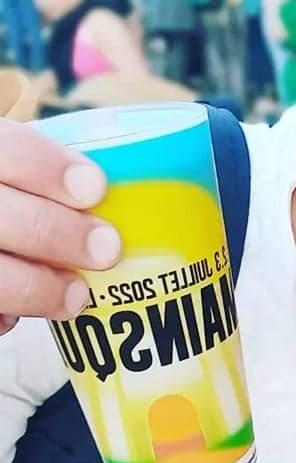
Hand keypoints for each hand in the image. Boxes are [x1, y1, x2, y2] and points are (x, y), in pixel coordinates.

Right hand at [0, 119, 121, 334]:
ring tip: (77, 296)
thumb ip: (43, 174)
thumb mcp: (12, 172)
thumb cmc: (5, 197)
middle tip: (106, 249)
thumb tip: (116, 192)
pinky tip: (14, 316)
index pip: (2, 146)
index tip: (95, 188)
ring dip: (33, 286)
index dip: (45, 166)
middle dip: (53, 232)